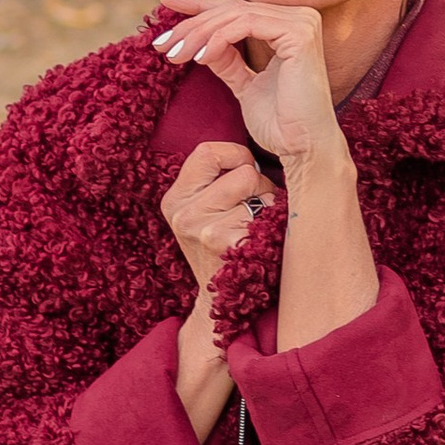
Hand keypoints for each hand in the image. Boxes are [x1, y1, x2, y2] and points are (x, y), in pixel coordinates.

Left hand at [153, 0, 343, 174]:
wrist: (303, 148)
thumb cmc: (280, 124)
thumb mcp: (244, 84)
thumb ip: (227, 59)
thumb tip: (201, 41)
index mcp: (289, 26)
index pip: (236, 8)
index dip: (198, 3)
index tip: (166, 3)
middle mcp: (299, 16)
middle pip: (231, 9)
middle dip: (191, 25)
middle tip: (162, 44)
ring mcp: (302, 22)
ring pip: (234, 15)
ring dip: (198, 34)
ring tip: (175, 56)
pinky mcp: (299, 33)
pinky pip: (245, 25)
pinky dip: (217, 40)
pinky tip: (199, 58)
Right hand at [160, 137, 278, 292]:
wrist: (223, 301)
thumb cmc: (225, 246)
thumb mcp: (205, 210)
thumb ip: (217, 177)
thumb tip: (258, 142)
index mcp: (174, 199)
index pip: (208, 151)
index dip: (236, 156)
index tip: (244, 172)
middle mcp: (182, 214)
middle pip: (243, 170)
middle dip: (258, 186)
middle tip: (252, 210)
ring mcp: (202, 230)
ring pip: (256, 188)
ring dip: (267, 204)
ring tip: (256, 225)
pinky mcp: (225, 245)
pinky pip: (265, 213)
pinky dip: (270, 225)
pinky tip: (259, 242)